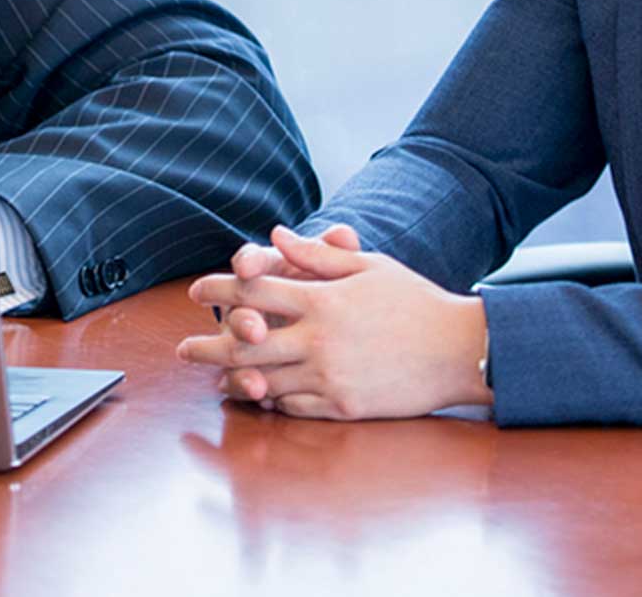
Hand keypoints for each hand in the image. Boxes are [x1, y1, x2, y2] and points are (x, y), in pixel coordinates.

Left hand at [178, 224, 490, 419]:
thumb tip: (277, 234)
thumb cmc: (415, 301)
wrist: (459, 350)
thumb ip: (318, 254)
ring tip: (212, 379)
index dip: (220, 288)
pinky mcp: (342, 406)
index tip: (196, 290)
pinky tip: (258, 397)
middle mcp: (319, 338)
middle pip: (246, 343)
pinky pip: (293, 407)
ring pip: (265, 380)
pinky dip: (272, 401)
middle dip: (208, 346)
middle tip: (182, 350)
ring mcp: (329, 376)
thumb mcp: (368, 266)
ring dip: (233, 380)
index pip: (256, 289)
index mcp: (322, 298)